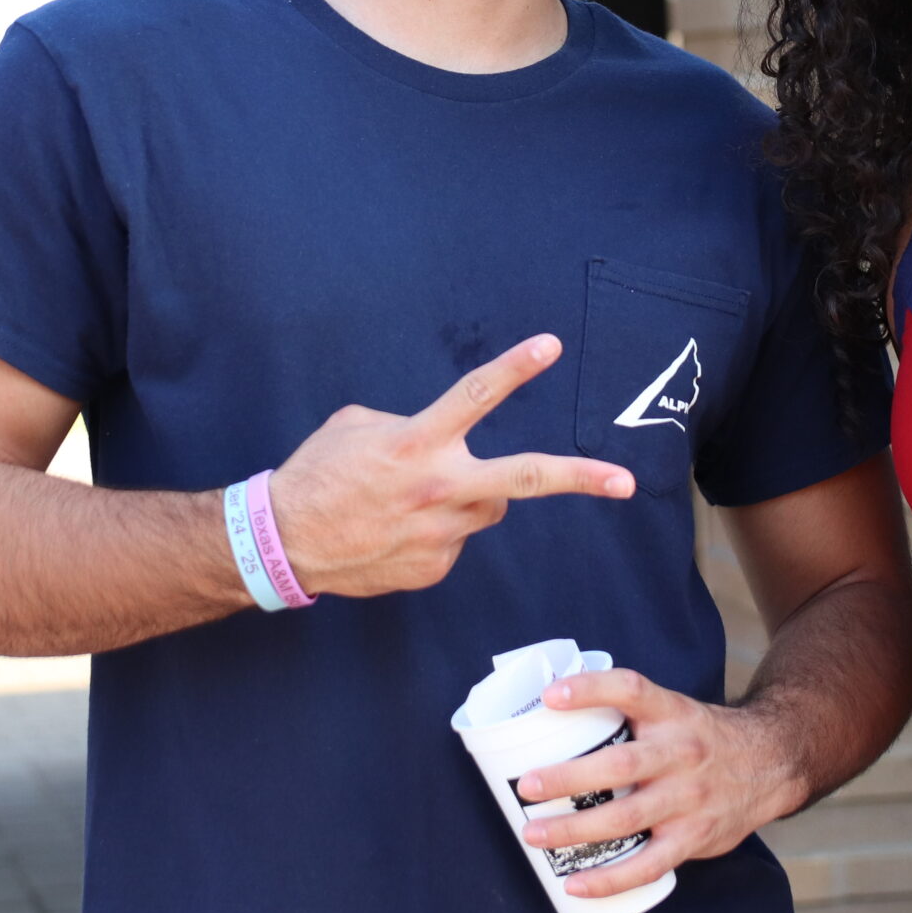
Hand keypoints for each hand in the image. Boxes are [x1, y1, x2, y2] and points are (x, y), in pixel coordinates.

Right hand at [268, 335, 632, 598]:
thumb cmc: (318, 473)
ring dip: (468, 496)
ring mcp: (440, 532)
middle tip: (627, 482)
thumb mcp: (357, 425)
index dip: (515, 366)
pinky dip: (436, 530)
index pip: (475, 395)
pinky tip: (396, 531)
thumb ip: (410, 423)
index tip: (551, 345)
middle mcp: (437, 486)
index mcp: (417, 441)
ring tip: (415, 499)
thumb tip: (440, 438)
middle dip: (581, 478)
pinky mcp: (434, 567)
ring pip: (487, 505)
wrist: (284, 543)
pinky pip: (456, 539)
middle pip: (524, 478)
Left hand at [511, 667, 795, 898]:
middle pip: (620, 764)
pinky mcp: (694, 837)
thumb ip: (627, 712)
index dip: (590, 689)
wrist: (769, 764)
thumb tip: (551, 712)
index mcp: (671, 713)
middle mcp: (681, 753)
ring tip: (535, 835)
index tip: (549, 696)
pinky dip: (611, 878)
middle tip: (527, 786)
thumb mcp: (673, 710)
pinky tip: (576, 883)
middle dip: (569, 777)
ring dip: (576, 829)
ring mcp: (689, 799)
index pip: (630, 689)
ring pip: (627, 817)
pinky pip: (649, 864)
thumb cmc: (701, 738)